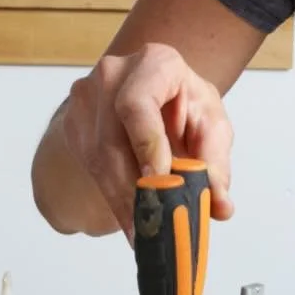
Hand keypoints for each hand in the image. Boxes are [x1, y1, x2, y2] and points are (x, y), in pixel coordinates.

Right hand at [58, 42, 235, 237]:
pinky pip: (91, 167)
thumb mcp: (210, 128)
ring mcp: (87, 97)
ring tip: (144, 231)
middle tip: (154, 223)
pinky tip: (131, 218)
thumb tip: (220, 206)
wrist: (157, 98)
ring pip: (99, 158)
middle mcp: (114, 74)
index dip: (146, 143)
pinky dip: (113, 197)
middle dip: (135, 187)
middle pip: (114, 138)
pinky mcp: (75, 123)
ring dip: (123, 199)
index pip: (138, 102)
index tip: (159, 179)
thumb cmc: (186, 107)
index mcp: (155, 63)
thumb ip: (216, 166)